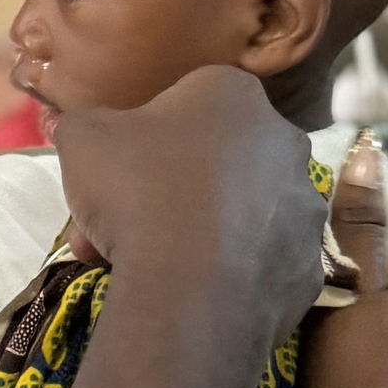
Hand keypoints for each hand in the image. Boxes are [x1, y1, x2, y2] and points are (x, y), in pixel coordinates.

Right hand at [51, 68, 317, 350]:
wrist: (188, 287)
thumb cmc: (137, 190)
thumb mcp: (82, 139)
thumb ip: (82, 122)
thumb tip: (79, 125)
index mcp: (234, 94)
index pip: (181, 105)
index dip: (137, 142)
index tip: (108, 179)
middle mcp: (284, 141)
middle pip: (211, 162)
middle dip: (161, 192)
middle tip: (115, 227)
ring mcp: (304, 206)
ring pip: (237, 214)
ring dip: (193, 233)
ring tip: (144, 268)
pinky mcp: (308, 265)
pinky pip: (257, 263)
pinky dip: (226, 274)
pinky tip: (190, 292)